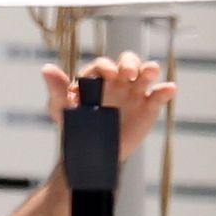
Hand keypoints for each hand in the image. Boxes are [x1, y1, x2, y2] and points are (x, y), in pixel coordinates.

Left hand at [41, 51, 177, 161]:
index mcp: (97, 77)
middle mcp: (118, 80)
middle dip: (129, 63)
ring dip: (149, 69)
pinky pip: (159, 95)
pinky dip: (165, 90)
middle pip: (128, 62)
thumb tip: (46, 69)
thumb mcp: (61, 109)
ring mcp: (135, 92)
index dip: (106, 67)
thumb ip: (57, 89)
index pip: (103, 65)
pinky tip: (168, 89)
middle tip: (128, 74)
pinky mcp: (148, 106)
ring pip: (146, 74)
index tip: (108, 75)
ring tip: (150, 72)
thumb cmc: (74, 126)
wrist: (91, 154)